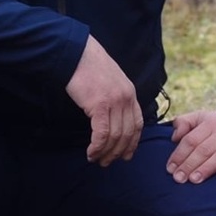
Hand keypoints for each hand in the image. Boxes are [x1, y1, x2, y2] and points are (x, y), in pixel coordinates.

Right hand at [66, 35, 142, 165]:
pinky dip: (97, 147)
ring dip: (106, 152)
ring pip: (115, 136)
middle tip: (108, 162)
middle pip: (128, 133)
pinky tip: (91, 152)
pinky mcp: (99, 105)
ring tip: (97, 160)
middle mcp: (126, 98)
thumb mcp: (111, 81)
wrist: (76, 53)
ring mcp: (114, 101)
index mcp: (130, 93)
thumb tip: (113, 118)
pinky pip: (102, 134)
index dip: (133, 142)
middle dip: (119, 152)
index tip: (126, 155)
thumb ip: (116, 97)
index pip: (138, 123)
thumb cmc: (89, 67)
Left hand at [167, 110, 215, 183]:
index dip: (179, 155)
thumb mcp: (198, 118)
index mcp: (209, 122)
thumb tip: (174, 137)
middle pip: (202, 150)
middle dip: (189, 164)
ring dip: (205, 168)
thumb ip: (183, 123)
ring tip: (194, 179)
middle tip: (179, 178)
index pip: (190, 140)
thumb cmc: (214, 125)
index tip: (170, 168)